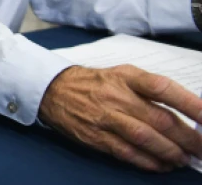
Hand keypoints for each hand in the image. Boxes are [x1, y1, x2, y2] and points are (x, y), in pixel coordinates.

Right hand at [38, 65, 201, 171]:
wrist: (53, 89)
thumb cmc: (95, 83)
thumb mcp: (123, 75)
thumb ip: (151, 91)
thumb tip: (187, 114)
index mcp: (127, 76)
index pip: (164, 88)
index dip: (190, 104)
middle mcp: (117, 96)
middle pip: (160, 119)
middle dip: (188, 137)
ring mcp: (105, 117)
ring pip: (145, 138)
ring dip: (170, 152)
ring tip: (183, 159)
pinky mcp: (96, 136)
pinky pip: (127, 152)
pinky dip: (148, 161)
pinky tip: (160, 165)